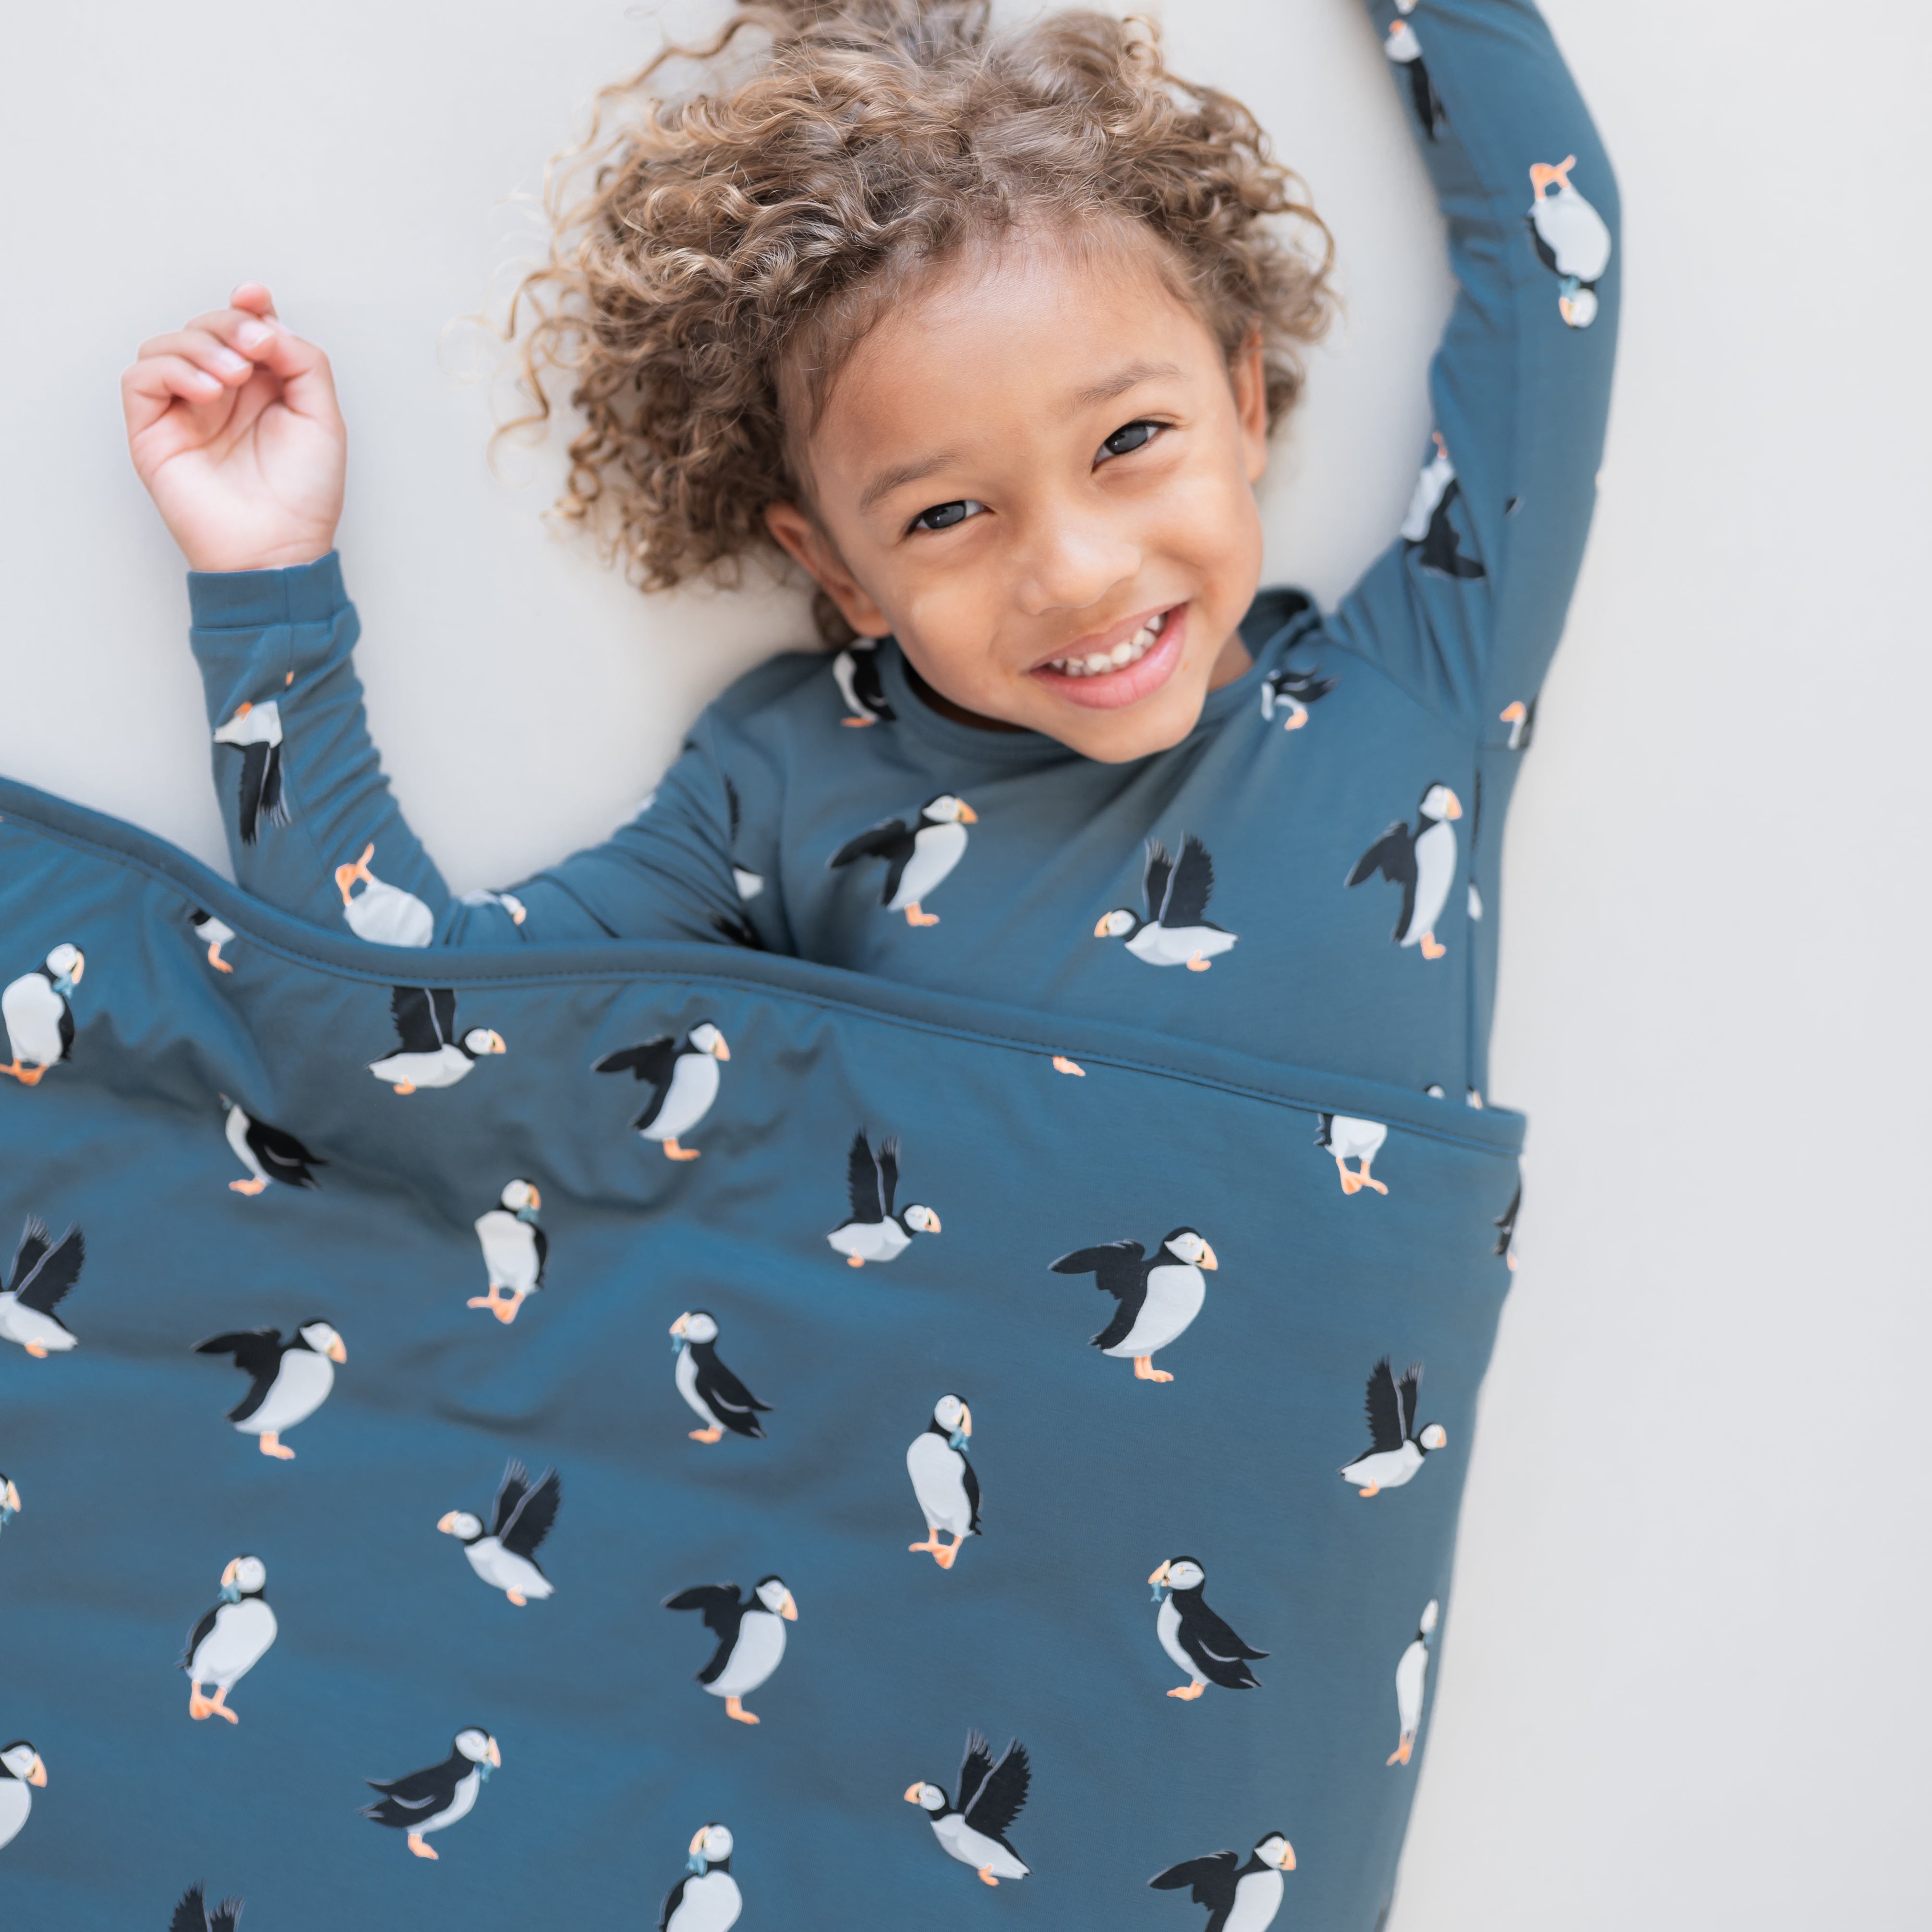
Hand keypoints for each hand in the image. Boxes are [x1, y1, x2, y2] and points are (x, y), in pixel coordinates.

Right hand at [122, 284, 345, 572]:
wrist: (279, 547)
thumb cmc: (305, 496)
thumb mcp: (323, 418)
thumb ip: (303, 362)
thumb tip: (267, 323)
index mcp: (261, 389)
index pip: (241, 328)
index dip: (246, 305)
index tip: (256, 298)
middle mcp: (220, 395)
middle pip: (206, 328)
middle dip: (229, 326)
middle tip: (254, 351)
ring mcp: (183, 411)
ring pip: (168, 344)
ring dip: (201, 348)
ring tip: (234, 380)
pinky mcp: (152, 431)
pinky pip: (140, 378)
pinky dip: (171, 371)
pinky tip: (207, 392)